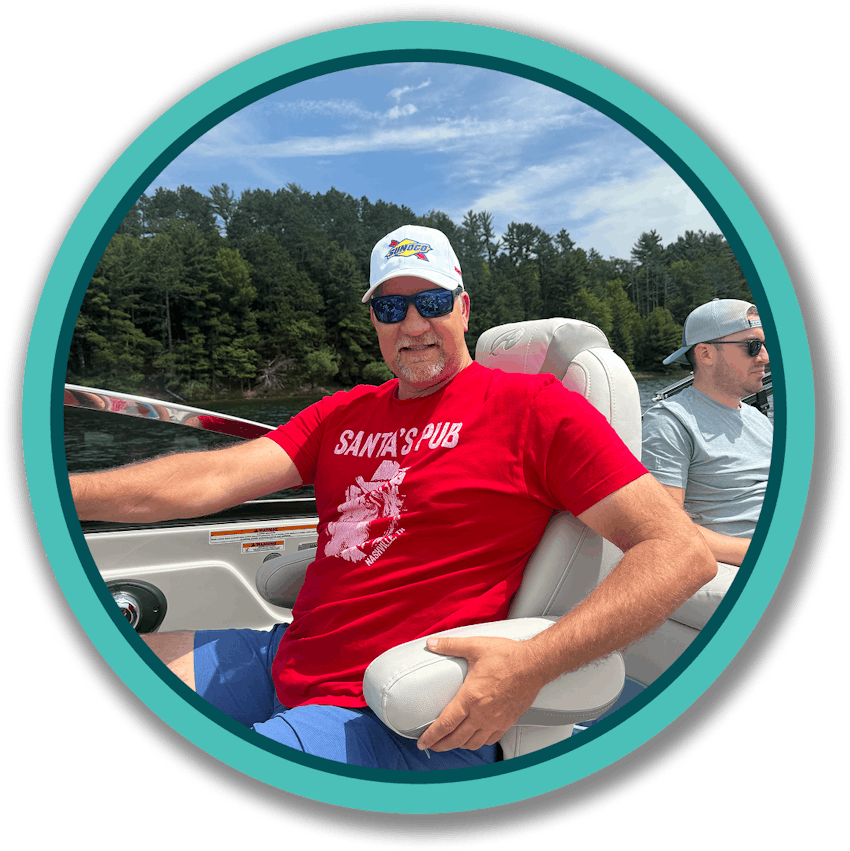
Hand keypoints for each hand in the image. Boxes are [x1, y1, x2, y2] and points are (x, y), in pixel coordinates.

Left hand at [416, 635, 548, 752]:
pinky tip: (473, 737)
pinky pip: (489, 740)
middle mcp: (483, 713)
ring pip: (473, 743)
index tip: (422, 742)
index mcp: (471, 697)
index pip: (446, 723)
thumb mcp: (475, 646)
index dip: (432, 736)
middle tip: (431, 745)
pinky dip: (477, 742)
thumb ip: (450, 645)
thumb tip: (430, 643)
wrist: (535, 664)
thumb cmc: (508, 655)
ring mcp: (496, 720)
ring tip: (450, 742)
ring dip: (459, 745)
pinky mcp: (507, 721)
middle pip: (457, 739)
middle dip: (441, 745)